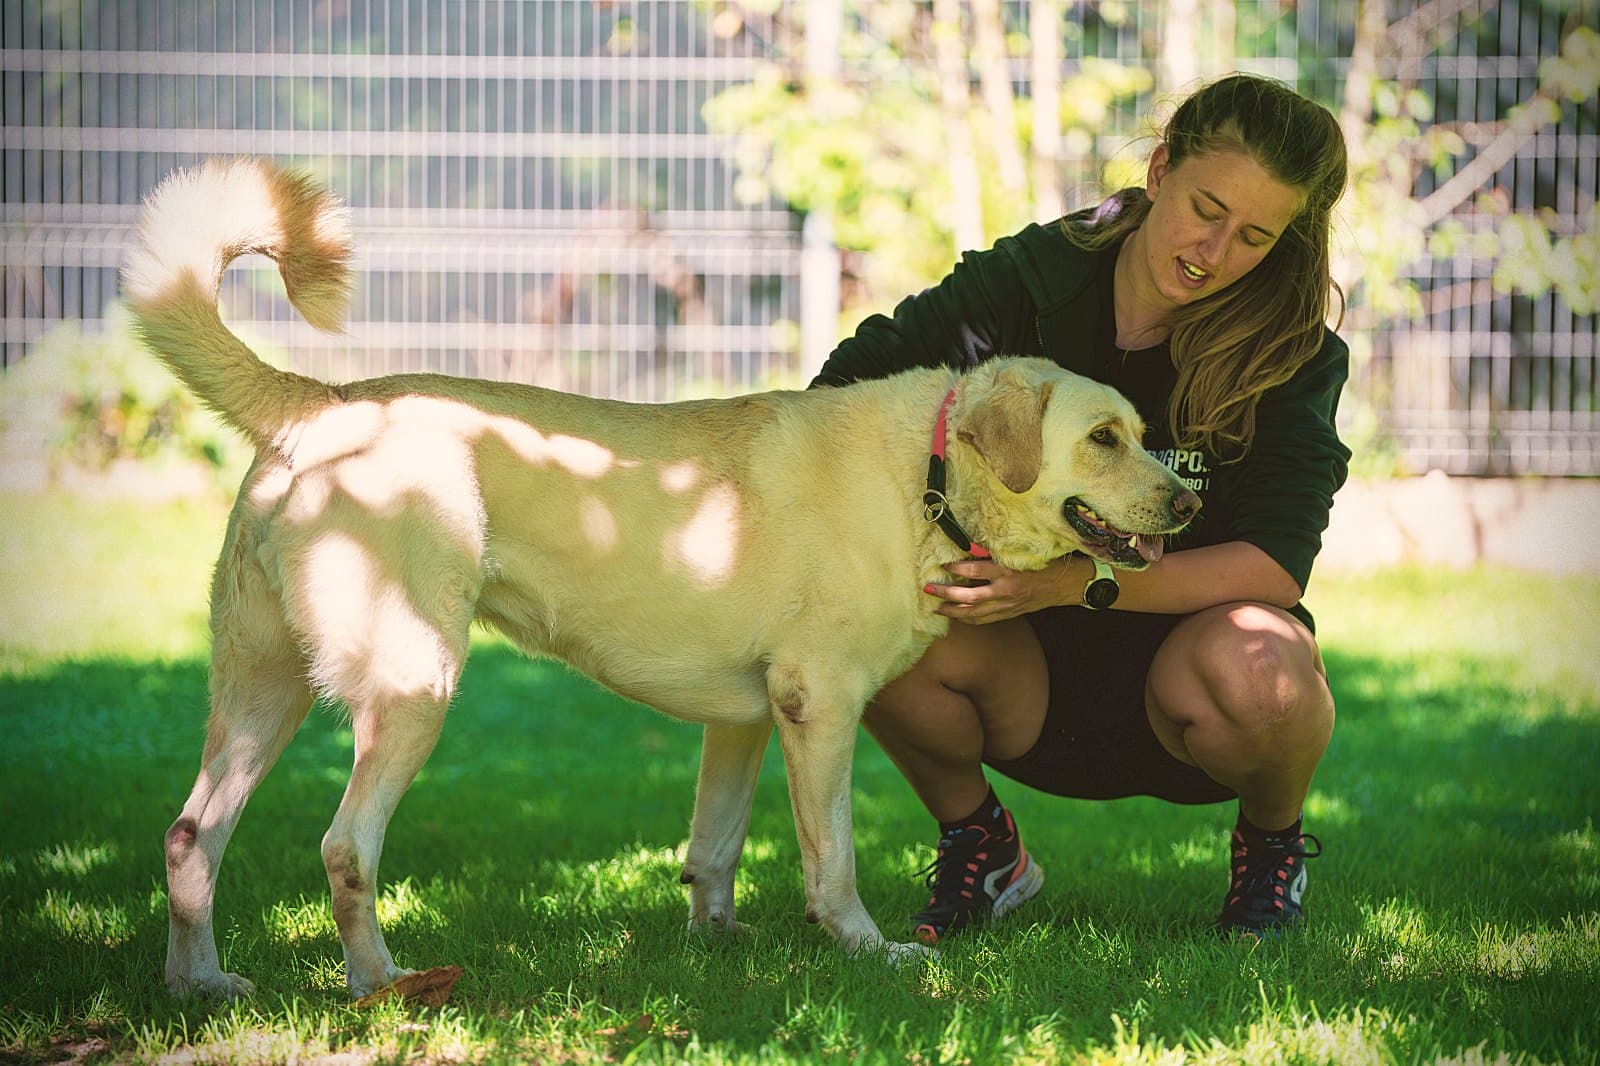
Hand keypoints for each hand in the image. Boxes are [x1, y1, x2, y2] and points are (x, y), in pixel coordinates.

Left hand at [923, 557, 1075, 622]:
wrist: (1065, 584)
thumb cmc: (1043, 564)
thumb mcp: (1020, 553)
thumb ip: (995, 554)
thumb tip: (970, 551)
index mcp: (1008, 571)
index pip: (976, 569)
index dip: (957, 567)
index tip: (942, 564)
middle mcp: (1005, 590)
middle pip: (969, 596)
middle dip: (946, 593)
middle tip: (929, 588)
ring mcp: (1007, 605)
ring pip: (974, 613)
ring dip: (953, 611)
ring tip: (936, 607)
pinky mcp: (1010, 614)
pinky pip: (985, 620)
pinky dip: (968, 619)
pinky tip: (957, 616)